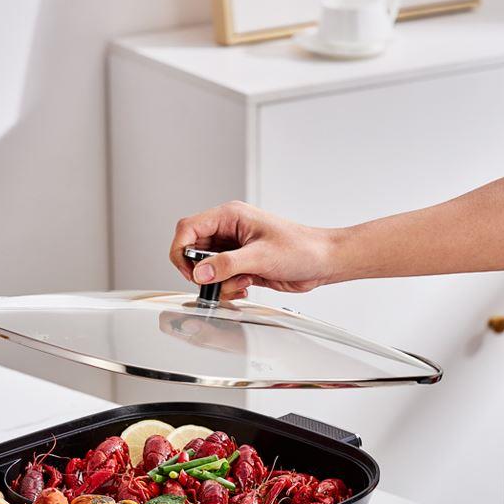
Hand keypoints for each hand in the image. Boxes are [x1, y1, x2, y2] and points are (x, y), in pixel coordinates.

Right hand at [169, 201, 338, 297]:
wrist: (323, 262)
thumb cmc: (301, 248)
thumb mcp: (260, 256)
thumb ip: (226, 264)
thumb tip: (200, 272)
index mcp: (230, 216)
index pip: (188, 228)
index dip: (181, 250)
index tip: (189, 271)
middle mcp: (229, 231)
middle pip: (194, 251)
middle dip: (202, 271)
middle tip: (217, 280)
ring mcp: (234, 249)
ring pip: (206, 269)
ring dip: (218, 282)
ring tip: (240, 282)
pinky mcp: (241, 265)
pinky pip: (221, 279)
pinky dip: (227, 288)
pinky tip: (245, 287)